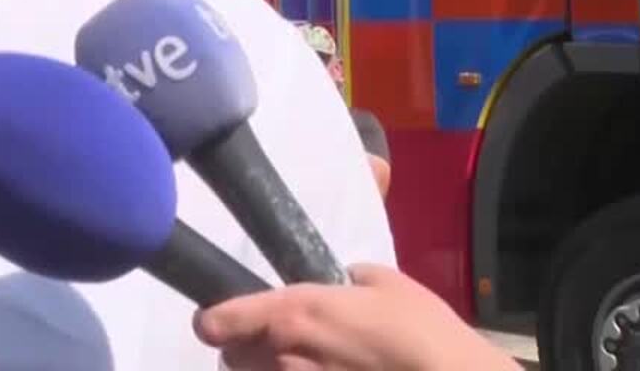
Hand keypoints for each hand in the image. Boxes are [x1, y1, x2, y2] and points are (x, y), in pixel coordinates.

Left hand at [194, 264, 518, 370]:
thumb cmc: (423, 333)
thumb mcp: (388, 284)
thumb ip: (352, 277)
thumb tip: (345, 278)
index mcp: (292, 314)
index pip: (216, 321)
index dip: (215, 321)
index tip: (220, 322)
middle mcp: (281, 355)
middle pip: (232, 358)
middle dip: (248, 350)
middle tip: (280, 346)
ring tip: (303, 365)